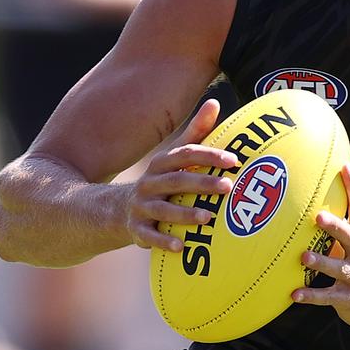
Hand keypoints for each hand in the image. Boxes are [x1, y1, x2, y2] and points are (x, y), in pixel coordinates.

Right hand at [126, 99, 238, 251]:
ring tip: (208, 217)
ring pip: (164, 209)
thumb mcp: (173, 157)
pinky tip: (181, 247)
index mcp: (162, 164)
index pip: (186, 155)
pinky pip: (149, 236)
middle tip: (229, 187)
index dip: (209, 155)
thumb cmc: (160, 180)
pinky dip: (164, 241)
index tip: (234, 160)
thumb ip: (195, 133)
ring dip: (186, 213)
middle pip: (177, 181)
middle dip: (203, 183)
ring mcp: (142, 206)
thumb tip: (214, 102)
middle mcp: (151, 183)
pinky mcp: (137, 229)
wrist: (116, 209)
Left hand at [293, 164, 349, 330]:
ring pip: (341, 269)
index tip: (344, 167)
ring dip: (323, 263)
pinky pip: (329, 297)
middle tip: (318, 216)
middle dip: (336, 227)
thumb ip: (338, 226)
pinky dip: (312, 296)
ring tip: (304, 257)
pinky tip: (294, 294)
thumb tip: (311, 198)